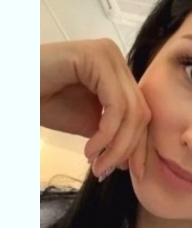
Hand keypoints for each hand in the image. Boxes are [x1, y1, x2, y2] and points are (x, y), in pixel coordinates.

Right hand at [40, 39, 150, 180]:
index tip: (133, 172)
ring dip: (116, 146)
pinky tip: (89, 150)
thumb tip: (132, 161)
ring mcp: (108, 55)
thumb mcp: (89, 124)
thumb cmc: (46, 102)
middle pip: (140, 112)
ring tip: (97, 165)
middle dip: (128, 149)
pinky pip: (115, 105)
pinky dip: (106, 133)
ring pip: (131, 111)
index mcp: (119, 73)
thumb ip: (113, 136)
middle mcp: (117, 59)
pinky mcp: (96, 57)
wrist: (13, 90)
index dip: (140, 146)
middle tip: (106, 171)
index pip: (142, 113)